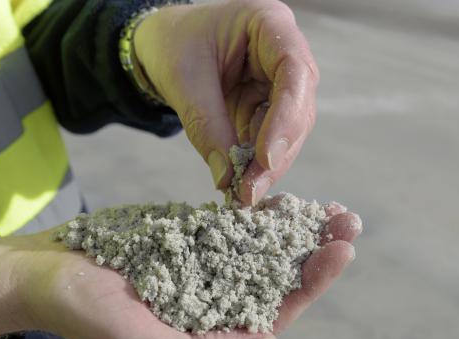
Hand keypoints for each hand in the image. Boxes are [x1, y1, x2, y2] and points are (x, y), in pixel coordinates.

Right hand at [0, 207, 359, 338]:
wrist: (45, 274)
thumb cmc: (86, 315)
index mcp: (213, 335)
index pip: (277, 311)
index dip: (313, 283)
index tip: (340, 249)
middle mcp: (217, 303)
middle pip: (279, 278)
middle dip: (315, 251)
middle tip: (349, 220)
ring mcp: (206, 269)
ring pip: (263, 251)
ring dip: (297, 230)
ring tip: (330, 207)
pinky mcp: (191, 242)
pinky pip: (235, 229)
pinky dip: (260, 216)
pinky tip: (285, 199)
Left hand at [134, 0, 318, 204]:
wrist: (160, 44)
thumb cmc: (172, 44)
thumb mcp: (183, 79)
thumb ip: (206, 126)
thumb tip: (227, 178)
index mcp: (269, 23)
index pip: (295, 71)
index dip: (286, 118)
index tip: (267, 158)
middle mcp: (284, 52)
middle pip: (298, 108)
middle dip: (275, 154)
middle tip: (251, 192)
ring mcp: (278, 82)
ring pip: (288, 131)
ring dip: (267, 166)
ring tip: (244, 194)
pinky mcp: (267, 106)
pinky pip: (269, 139)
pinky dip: (256, 165)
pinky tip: (242, 185)